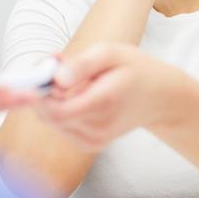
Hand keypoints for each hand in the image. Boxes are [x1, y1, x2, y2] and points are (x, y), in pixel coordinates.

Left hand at [32, 43, 180, 151]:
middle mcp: (97, 128)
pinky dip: (61, 108)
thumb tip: (56, 78)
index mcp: (104, 103)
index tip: (39, 71)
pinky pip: (62, 126)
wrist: (159, 97)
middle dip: (43, 91)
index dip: (39, 94)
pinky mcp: (90, 144)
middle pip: (49, 116)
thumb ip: (82, 64)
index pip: (56, 111)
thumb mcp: (111, 53)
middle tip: (56, 62)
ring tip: (74, 75)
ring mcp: (94, 140)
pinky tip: (78, 92)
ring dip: (52, 98)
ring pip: (53, 121)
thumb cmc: (135, 69)